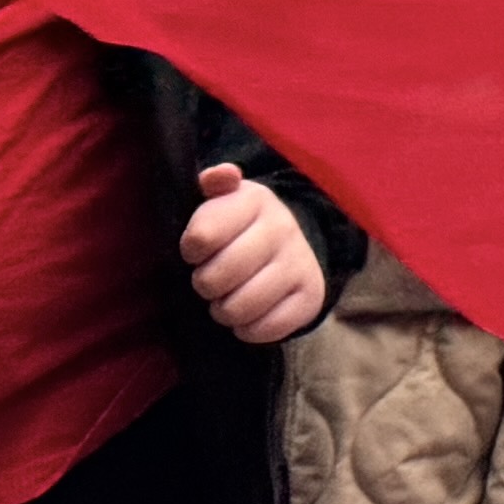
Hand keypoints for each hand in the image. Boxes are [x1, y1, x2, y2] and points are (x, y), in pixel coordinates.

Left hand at [182, 161, 325, 345]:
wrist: (291, 245)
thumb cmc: (239, 227)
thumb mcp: (223, 200)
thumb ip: (213, 185)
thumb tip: (221, 174)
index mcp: (253, 200)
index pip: (201, 236)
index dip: (192, 250)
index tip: (198, 250)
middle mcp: (282, 227)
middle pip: (215, 278)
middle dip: (206, 284)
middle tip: (212, 279)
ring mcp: (299, 262)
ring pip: (240, 307)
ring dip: (225, 310)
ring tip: (228, 298)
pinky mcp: (311, 294)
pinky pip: (268, 327)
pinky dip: (250, 329)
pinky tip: (250, 314)